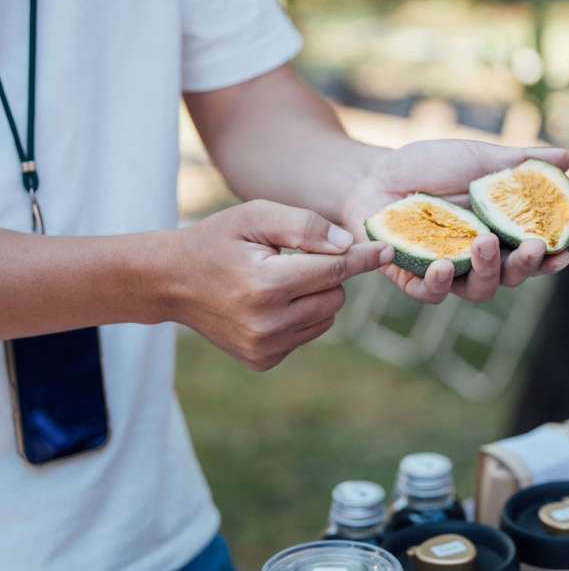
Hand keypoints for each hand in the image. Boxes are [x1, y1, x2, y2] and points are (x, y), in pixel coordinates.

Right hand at [159, 200, 392, 369]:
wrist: (171, 281)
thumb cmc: (217, 240)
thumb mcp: (255, 217)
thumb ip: (304, 226)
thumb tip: (348, 247)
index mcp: (265, 286)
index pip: (333, 271)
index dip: (362, 259)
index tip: (387, 251)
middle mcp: (267, 324)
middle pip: (335, 296)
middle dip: (327, 275)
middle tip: (292, 259)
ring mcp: (265, 348)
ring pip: (326, 317)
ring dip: (316, 296)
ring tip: (278, 280)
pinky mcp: (263, 361)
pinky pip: (308, 333)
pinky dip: (301, 315)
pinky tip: (270, 302)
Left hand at [342, 140, 568, 303]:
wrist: (375, 172)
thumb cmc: (431, 165)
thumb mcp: (478, 158)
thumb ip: (519, 162)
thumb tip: (568, 157)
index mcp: (499, 233)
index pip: (531, 255)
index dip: (549, 260)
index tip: (564, 253)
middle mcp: (477, 258)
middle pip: (509, 278)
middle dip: (524, 266)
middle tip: (531, 247)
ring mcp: (447, 270)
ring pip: (476, 290)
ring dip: (487, 272)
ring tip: (484, 243)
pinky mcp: (413, 277)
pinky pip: (430, 293)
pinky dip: (439, 285)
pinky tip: (442, 267)